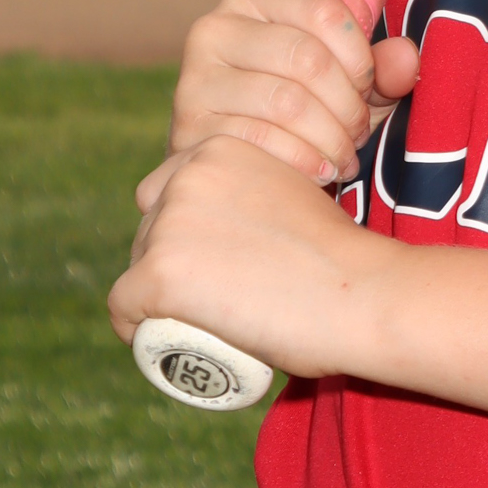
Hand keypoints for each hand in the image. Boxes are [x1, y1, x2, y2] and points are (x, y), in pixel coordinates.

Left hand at [110, 132, 394, 378]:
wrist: (364, 293)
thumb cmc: (345, 259)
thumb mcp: (297, 197)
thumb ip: (267, 195)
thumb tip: (250, 224)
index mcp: (220, 149)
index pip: (169, 190)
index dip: (178, 230)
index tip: (203, 266)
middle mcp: (187, 175)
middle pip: (150, 227)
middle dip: (165, 262)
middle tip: (204, 303)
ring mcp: (171, 223)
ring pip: (137, 265)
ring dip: (152, 295)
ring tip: (190, 324)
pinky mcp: (161, 271)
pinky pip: (123, 304)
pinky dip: (130, 325)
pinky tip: (145, 337)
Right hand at [165, 0, 421, 187]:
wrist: (242, 161)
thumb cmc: (305, 108)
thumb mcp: (348, 82)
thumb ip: (384, 67)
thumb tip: (407, 58)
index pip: (323, 10)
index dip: (360, 57)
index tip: (368, 89)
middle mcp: (214, 29)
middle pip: (306, 58)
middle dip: (348, 104)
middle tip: (360, 133)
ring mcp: (194, 80)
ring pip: (286, 103)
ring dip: (331, 138)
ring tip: (345, 156)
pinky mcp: (189, 130)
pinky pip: (261, 142)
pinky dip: (304, 161)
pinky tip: (321, 173)